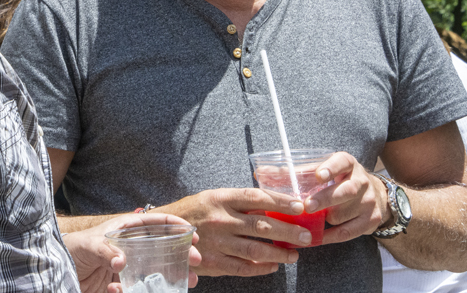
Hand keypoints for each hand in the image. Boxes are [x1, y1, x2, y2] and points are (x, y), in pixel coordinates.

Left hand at [64, 213, 200, 292]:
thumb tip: (122, 262)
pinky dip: (140, 291)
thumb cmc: (71, 249)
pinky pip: (139, 288)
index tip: (192, 232)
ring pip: (157, 269)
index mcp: (125, 229)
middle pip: (162, 246)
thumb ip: (105, 251)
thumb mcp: (87, 245)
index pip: (155, 222)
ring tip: (190, 280)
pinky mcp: (121, 284)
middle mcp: (130, 246)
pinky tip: (125, 290)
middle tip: (196, 260)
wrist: (56, 272)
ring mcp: (128, 266)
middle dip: (181, 252)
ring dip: (173, 275)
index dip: (174, 226)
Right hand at [159, 188, 305, 277]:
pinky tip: (273, 267)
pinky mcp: (213, 262)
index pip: (257, 197)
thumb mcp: (213, 197)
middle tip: (306, 236)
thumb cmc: (192, 211)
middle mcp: (220, 219)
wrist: (160, 231)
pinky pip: (243, 268)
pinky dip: (261, 268)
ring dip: (279, 253)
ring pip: (256, 249)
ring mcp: (217, 242)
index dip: (281, 201)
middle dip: (289, 231)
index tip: (300, 206)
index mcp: (220, 198)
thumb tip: (272, 205)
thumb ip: (238, 202)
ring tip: (294, 254)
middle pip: (262, 225)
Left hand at [304, 152, 386, 244]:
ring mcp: (368, 202)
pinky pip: (347, 232)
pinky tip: (316, 237)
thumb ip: (300, 172)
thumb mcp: (326, 171)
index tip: (319, 175)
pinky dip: (330, 236)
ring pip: (343, 214)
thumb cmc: (339, 181)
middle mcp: (362, 181)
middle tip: (307, 206)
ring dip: (325, 218)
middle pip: (346, 191)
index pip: (342, 162)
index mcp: (348, 164)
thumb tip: (263, 173)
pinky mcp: (371, 220)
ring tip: (313, 217)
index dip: (331, 168)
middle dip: (325, 199)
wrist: (374, 195)